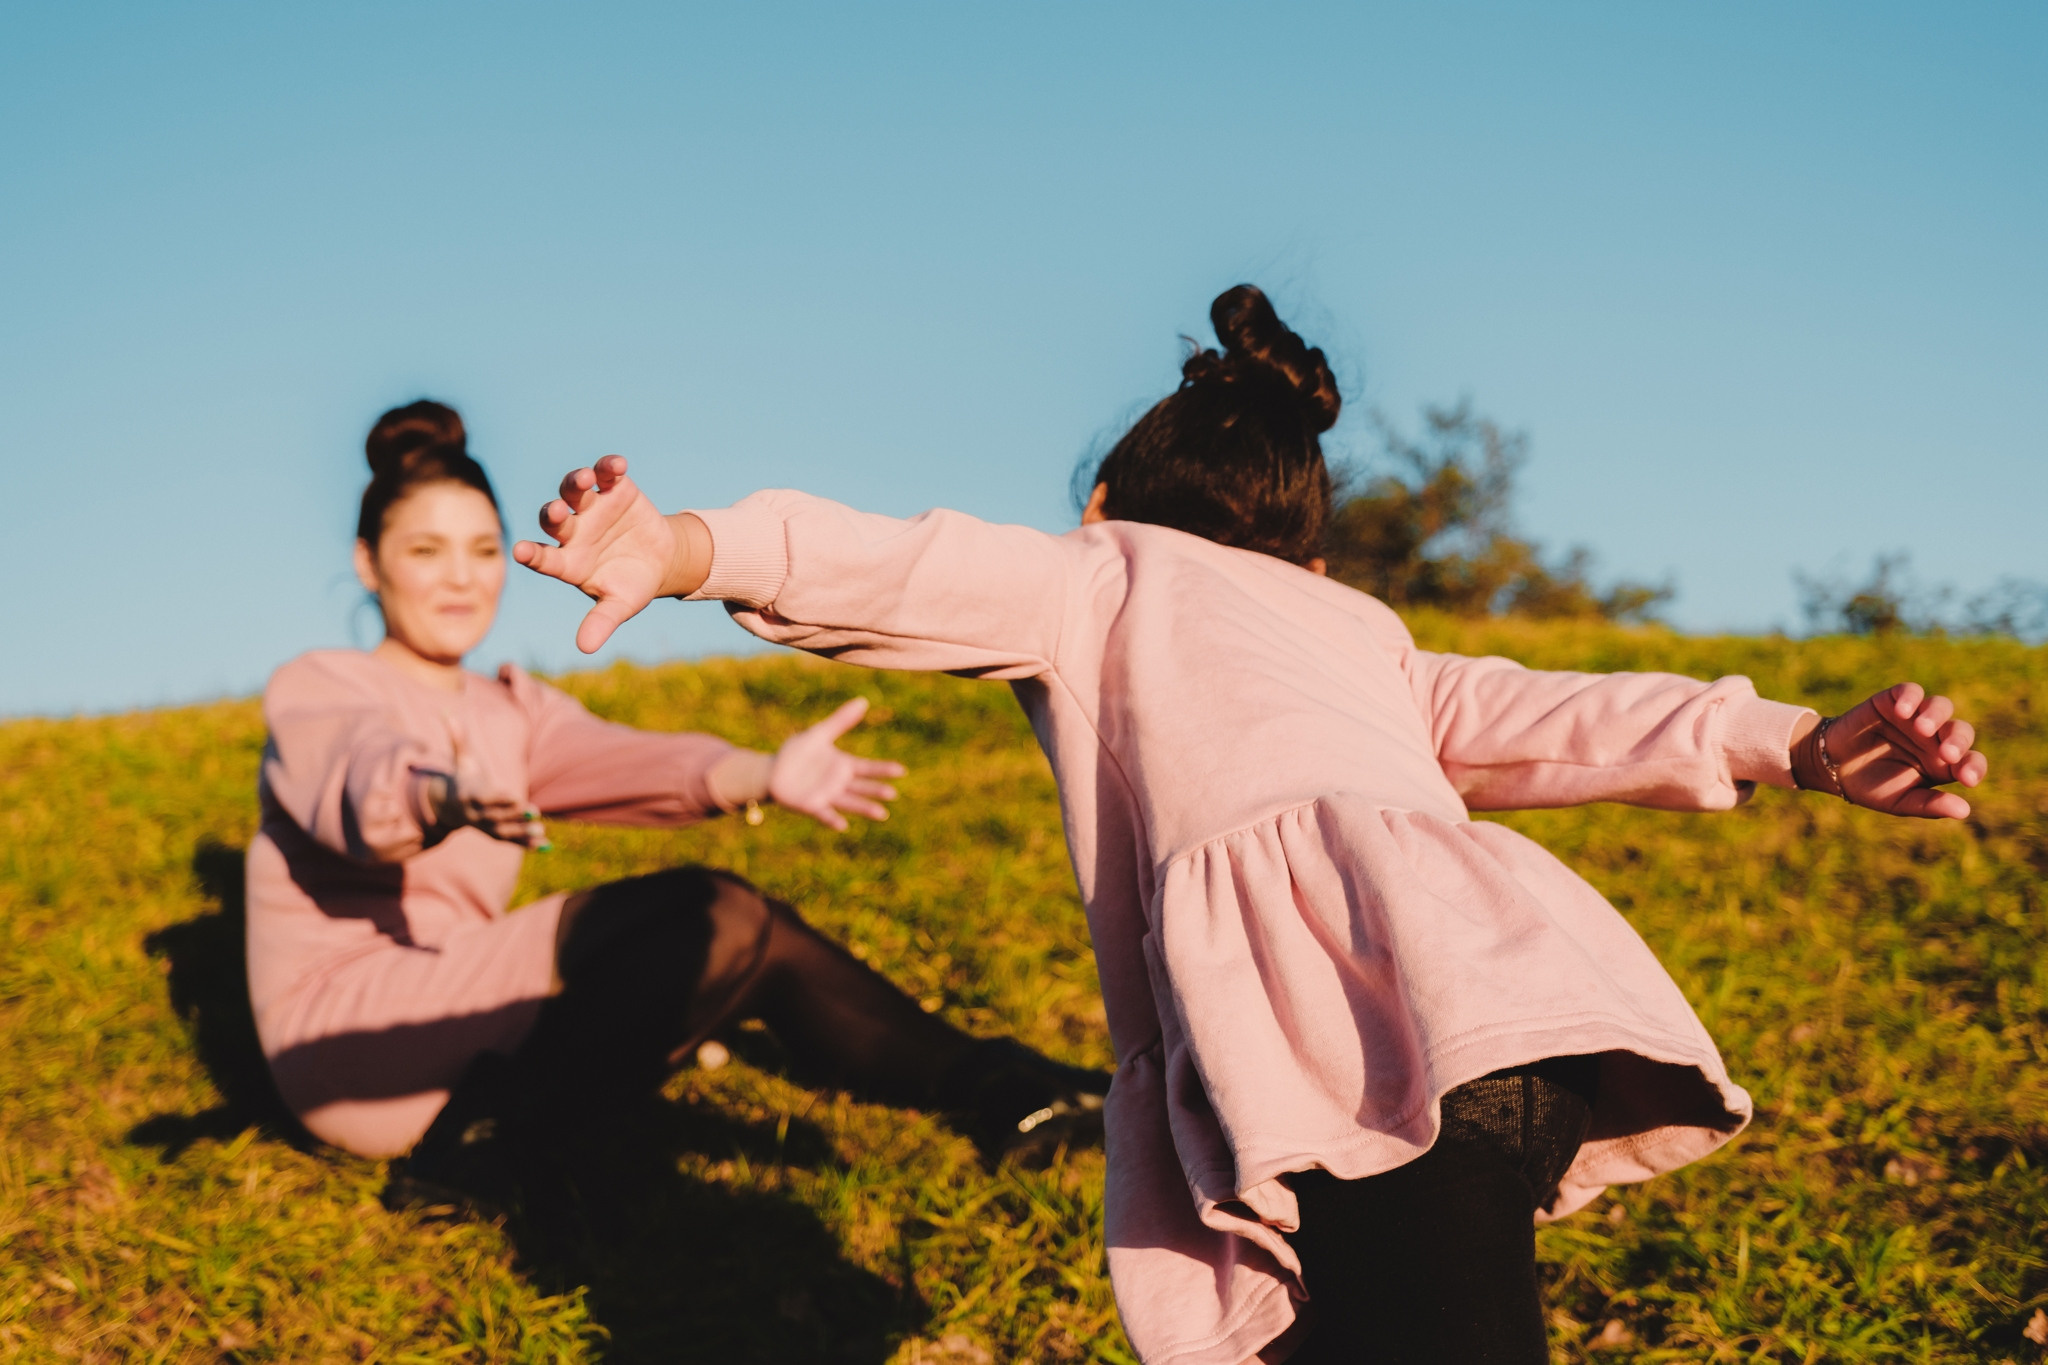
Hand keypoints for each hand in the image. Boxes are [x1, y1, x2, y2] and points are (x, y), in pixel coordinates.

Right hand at [447, 717, 546, 846]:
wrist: (449, 806)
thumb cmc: (462, 777)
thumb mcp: (461, 759)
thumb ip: (458, 739)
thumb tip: (448, 713)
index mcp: (469, 793)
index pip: (485, 798)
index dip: (500, 798)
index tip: (515, 797)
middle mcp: (475, 813)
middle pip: (496, 816)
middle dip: (515, 815)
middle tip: (535, 812)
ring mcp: (484, 826)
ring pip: (504, 832)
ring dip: (522, 833)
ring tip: (541, 832)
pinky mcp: (494, 834)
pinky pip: (510, 841)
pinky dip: (527, 845)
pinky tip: (546, 846)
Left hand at [513, 455, 686, 653]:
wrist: (660, 560)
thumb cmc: (632, 586)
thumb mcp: (620, 606)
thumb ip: (601, 623)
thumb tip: (584, 648)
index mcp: (568, 561)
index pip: (543, 557)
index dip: (532, 554)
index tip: (521, 552)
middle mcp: (573, 531)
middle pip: (553, 519)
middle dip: (552, 514)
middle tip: (557, 512)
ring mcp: (592, 508)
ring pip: (574, 490)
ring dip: (575, 483)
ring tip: (586, 479)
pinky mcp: (614, 489)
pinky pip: (606, 474)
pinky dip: (609, 467)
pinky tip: (618, 465)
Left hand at [769, 698, 906, 831]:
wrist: (773, 771)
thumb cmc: (798, 753)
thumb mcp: (819, 733)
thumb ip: (841, 720)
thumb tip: (863, 701)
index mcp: (843, 765)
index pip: (867, 768)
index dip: (883, 769)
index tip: (901, 770)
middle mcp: (839, 783)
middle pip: (862, 787)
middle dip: (876, 790)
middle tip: (893, 794)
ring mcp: (826, 795)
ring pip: (849, 802)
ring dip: (864, 808)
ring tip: (881, 814)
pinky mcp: (811, 805)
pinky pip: (824, 814)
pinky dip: (833, 819)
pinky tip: (843, 825)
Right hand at [1795, 682, 1987, 819]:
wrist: (1831, 766)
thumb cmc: (1870, 787)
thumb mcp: (1899, 801)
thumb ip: (1929, 804)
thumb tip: (1965, 810)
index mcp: (1943, 764)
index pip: (1970, 761)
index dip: (1973, 767)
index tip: (1967, 779)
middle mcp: (1935, 738)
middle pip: (1960, 730)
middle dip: (1958, 740)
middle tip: (1946, 754)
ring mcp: (1915, 717)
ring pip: (1941, 706)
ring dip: (1935, 716)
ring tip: (1921, 728)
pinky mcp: (1894, 700)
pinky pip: (1910, 691)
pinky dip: (1910, 698)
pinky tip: (1901, 711)